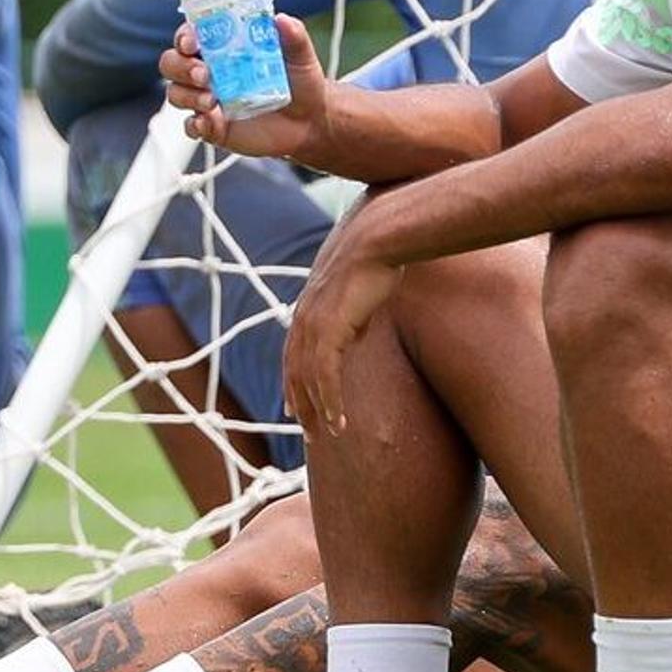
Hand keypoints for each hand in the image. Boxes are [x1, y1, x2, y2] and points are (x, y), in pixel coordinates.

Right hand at [160, 12, 326, 164]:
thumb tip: (282, 19)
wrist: (310, 123)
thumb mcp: (301, 56)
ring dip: (186, 95)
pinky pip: (191, 126)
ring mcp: (209, 100)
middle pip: (172, 63)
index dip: (184, 36)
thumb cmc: (302, 83)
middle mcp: (210, 72)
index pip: (191, 35)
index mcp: (224, 48)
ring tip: (212, 101)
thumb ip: (293, 36)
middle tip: (203, 74)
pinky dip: (194, 125)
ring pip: (175, 93)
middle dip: (180, 66)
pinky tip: (208, 123)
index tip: (192, 42)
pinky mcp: (214, 127)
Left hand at [283, 217, 407, 437]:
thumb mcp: (358, 293)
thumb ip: (351, 317)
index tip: (294, 409)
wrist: (377, 237)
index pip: (293, 355)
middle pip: (295, 373)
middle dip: (301, 405)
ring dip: (317, 411)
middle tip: (310, 434)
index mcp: (306, 309)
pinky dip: (330, 401)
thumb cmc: (376, 259)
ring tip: (328, 434)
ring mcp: (313, 324)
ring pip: (308, 380)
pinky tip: (338, 421)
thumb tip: (354, 335)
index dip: (294, 384)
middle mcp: (303, 319)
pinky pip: (325, 376)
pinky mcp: (329, 329)